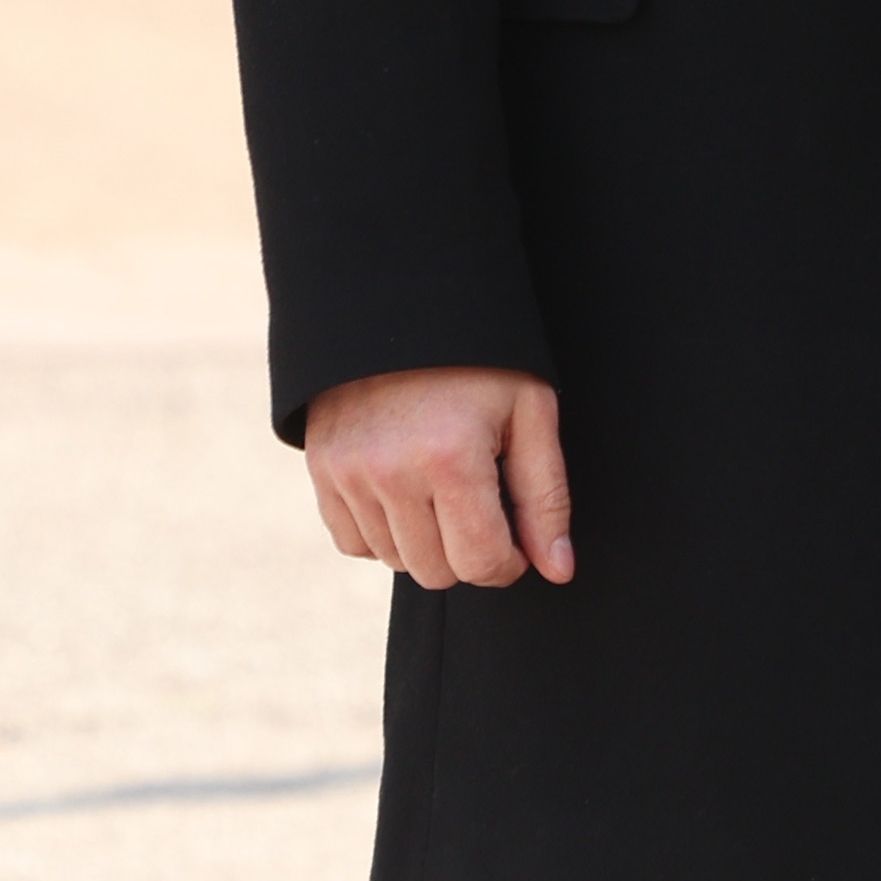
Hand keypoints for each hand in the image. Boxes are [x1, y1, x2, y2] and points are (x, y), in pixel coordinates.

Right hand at [304, 366, 573, 587]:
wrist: (405, 309)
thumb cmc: (482, 360)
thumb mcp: (532, 413)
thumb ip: (546, 498)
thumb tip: (558, 571)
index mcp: (451, 458)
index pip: (480, 563)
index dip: (509, 563)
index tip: (517, 542)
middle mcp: (390, 472)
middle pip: (435, 571)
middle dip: (469, 554)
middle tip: (484, 510)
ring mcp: (348, 473)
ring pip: (394, 561)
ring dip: (427, 543)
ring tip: (446, 491)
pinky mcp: (321, 470)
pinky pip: (352, 542)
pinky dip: (383, 533)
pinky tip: (408, 495)